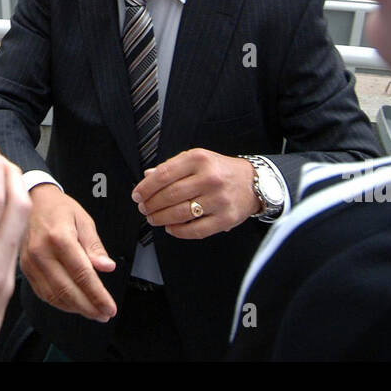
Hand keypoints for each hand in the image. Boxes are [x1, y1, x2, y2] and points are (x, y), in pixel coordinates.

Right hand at [20, 185, 116, 321]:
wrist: (32, 201)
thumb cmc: (59, 209)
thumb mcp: (84, 220)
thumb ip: (95, 246)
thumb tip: (106, 267)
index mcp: (59, 237)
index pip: (82, 274)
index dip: (98, 295)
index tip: (110, 307)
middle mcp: (41, 252)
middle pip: (67, 290)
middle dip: (88, 307)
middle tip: (104, 314)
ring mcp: (30, 262)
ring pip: (54, 296)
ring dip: (75, 309)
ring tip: (92, 312)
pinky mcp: (25, 269)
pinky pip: (43, 293)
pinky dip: (60, 303)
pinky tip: (73, 304)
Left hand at [132, 148, 259, 238]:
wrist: (253, 182)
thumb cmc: (221, 170)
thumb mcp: (197, 159)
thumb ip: (172, 167)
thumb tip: (147, 176)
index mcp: (199, 159)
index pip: (164, 174)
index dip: (146, 188)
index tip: (137, 195)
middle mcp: (209, 178)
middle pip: (170, 195)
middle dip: (151, 205)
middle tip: (144, 209)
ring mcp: (218, 199)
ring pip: (180, 213)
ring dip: (161, 218)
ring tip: (154, 218)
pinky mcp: (225, 218)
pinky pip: (196, 230)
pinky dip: (178, 231)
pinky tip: (171, 228)